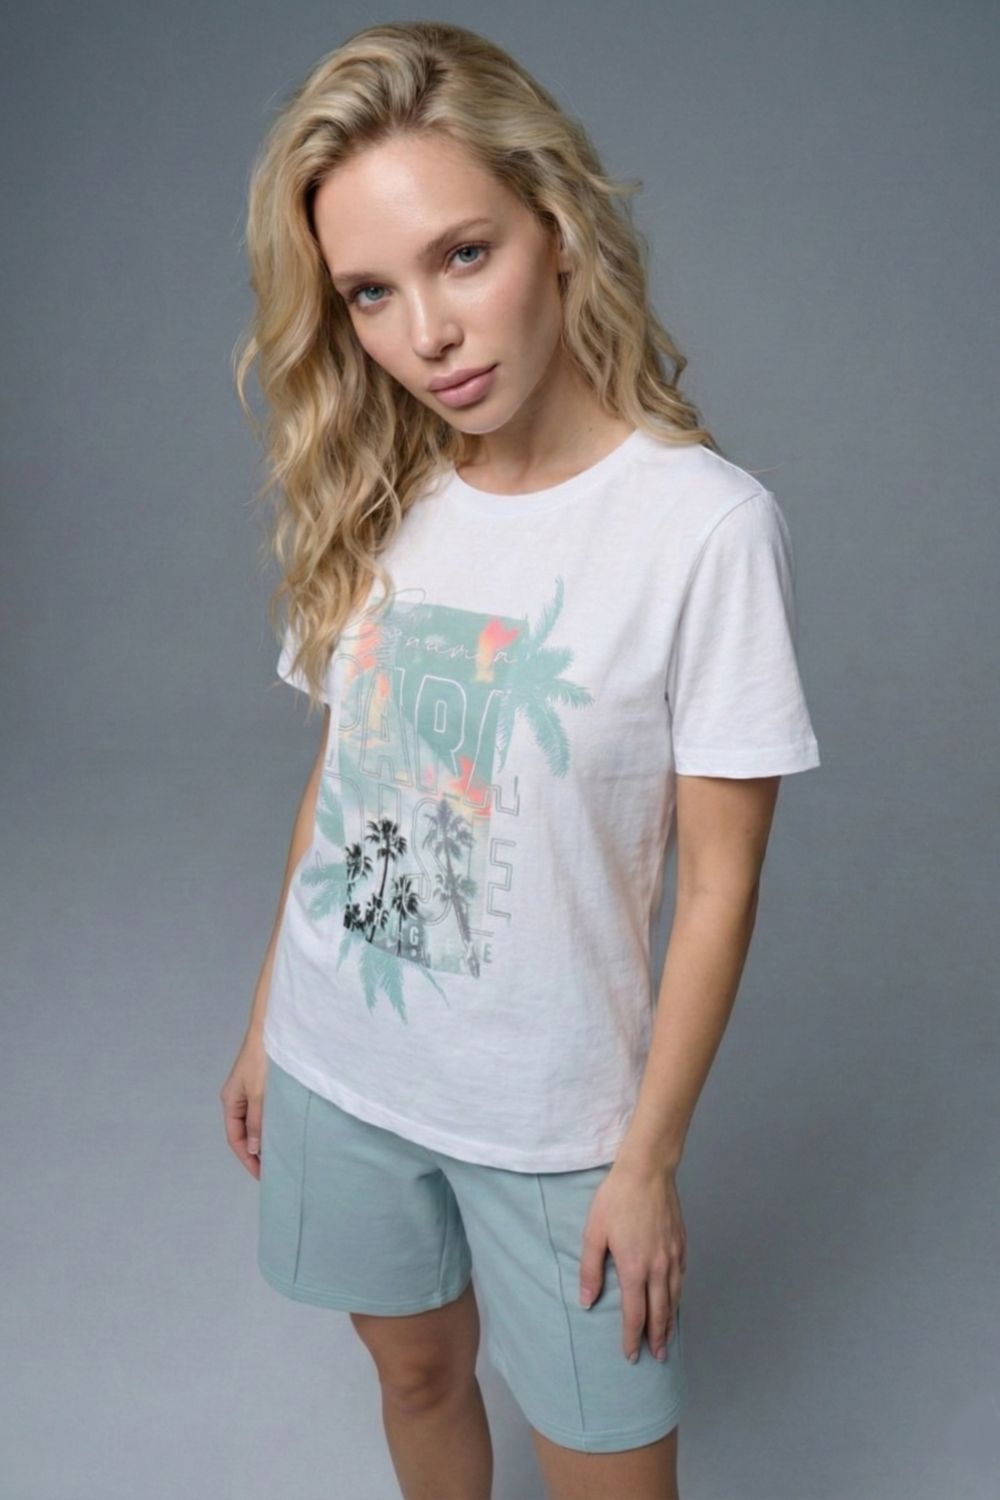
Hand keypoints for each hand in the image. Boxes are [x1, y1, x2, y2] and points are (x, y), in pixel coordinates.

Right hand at [220, 1030, 267, 1179]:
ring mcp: (249, 1091)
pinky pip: (263, 1111)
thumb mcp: (260, 1093)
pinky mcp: (262, 1085)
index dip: (247, 1158)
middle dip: (255, 1152)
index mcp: (230, 1101)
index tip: (262, 1175)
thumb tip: (253, 1149)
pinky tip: (283, 1131)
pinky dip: (270, 1124)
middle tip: (273, 1170)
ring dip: (264, 1138)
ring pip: (255, 1122)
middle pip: (243, 1133)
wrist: (271, 1027)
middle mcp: (237, 1098)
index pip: (235, 1138)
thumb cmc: (262, 1057)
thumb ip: (257, 1122)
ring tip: (280, 1155)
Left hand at [578, 1160, 686, 1362]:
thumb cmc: (616, 1199)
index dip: (632, 1337)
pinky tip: (674, 1299)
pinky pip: (681, 1278)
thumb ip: (591, 1270)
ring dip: (670, 1322)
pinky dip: (677, 1295)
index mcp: (634, 1269)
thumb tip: (587, 1301)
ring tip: (667, 1338)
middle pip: (659, 1313)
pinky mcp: (682, 1244)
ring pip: (674, 1298)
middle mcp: (658, 1268)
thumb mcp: (594, 1232)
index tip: (630, 1355)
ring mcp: (673, 1256)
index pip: (634, 1314)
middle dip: (656, 1338)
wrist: (648, 1170)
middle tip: (656, 1357)